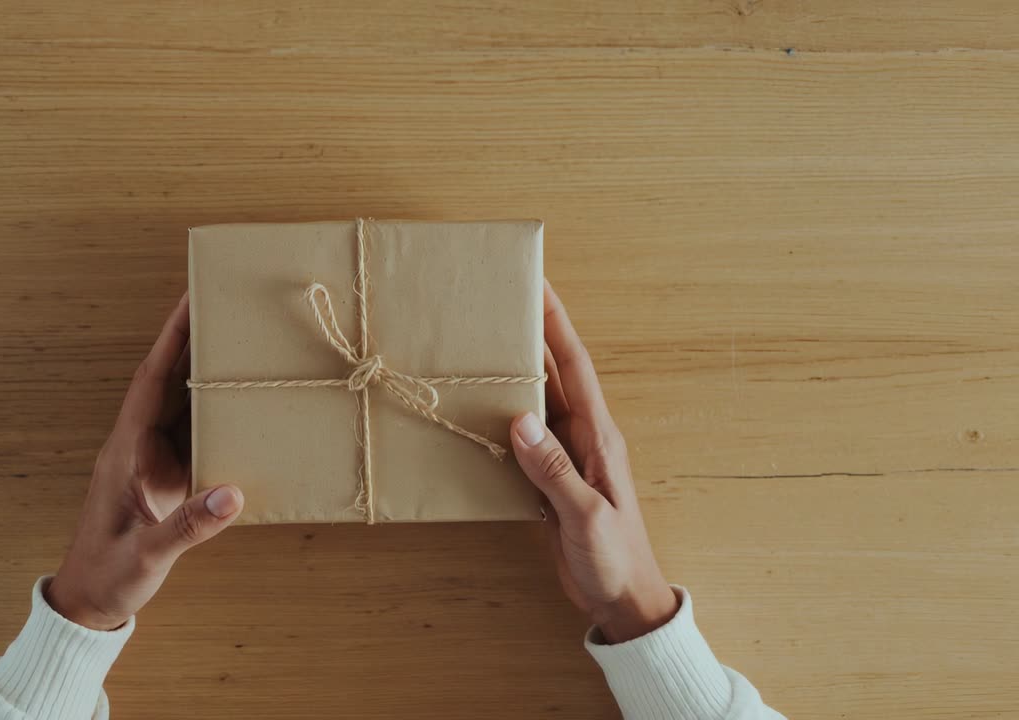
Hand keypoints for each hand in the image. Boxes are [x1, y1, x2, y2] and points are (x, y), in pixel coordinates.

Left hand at [48, 293, 243, 630]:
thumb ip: (187, 526)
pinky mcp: (168, 476)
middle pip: (169, 379)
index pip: (151, 381)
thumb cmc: (108, 576)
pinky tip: (243, 398)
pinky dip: (217, 408)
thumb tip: (232, 494)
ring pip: (183, 401)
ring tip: (241, 337)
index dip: (171, 339)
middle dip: (194, 338)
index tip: (190, 299)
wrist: (90, 603)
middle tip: (227, 302)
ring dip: (208, 369)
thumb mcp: (146, 554)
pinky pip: (194, 430)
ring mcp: (153, 460)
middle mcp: (139, 445)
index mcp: (127, 451)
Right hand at [510, 281, 678, 643]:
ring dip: (513, 372)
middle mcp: (581, 437)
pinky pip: (522, 439)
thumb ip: (554, 470)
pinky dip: (501, 418)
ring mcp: (565, 457)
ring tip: (481, 342)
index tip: (539, 284)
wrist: (623, 599)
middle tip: (498, 300)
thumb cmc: (615, 558)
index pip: (573, 366)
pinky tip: (478, 410)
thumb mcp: (586, 515)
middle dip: (531, 333)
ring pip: (534, 402)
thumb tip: (520, 419)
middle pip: (552, 373)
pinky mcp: (548, 480)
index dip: (556, 323)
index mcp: (597, 436)